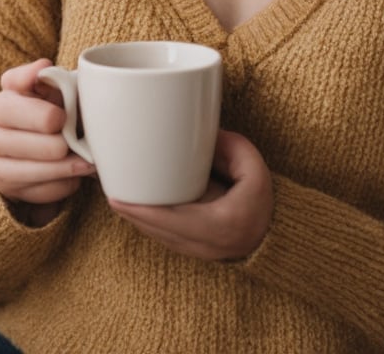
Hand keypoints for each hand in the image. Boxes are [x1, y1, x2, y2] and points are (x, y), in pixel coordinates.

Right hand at [0, 58, 95, 225]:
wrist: (64, 149)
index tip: (55, 105)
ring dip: (51, 168)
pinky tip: (74, 179)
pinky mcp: (5, 186)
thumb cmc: (66, 115)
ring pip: (8, 167)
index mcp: (11, 94)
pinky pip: (24, 191)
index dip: (27, 90)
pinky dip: (53, 187)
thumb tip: (43, 68)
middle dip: (39, 140)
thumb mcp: (66, 95)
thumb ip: (56, 81)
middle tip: (67, 142)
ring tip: (83, 164)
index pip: (9, 83)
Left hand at [108, 129, 272, 260]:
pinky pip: (164, 237)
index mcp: (220, 224)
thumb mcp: (253, 168)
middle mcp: (206, 244)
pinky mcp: (194, 248)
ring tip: (116, 195)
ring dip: (136, 219)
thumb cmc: (262, 200)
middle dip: (131, 213)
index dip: (143, 213)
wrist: (274, 233)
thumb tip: (203, 132)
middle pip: (158, 231)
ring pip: (158, 237)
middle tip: (109, 191)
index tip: (119, 200)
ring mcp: (199, 251)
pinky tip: (134, 207)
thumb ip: (230, 147)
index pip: (174, 221)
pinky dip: (147, 223)